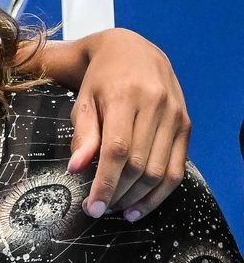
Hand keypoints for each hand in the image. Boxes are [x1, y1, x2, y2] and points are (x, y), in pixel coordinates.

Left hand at [65, 28, 189, 220]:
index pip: (117, 150)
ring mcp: (175, 116)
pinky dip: (161, 191)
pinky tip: (142, 204)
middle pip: (140, 165)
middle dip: (118, 193)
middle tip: (100, 209)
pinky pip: (178, 167)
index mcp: (125, 98)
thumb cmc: (101, 79)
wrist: (133, 51)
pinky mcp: (186, 125)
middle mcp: (156, 107)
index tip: (92, 207)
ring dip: (140, 198)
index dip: (105, 183)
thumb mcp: (84, 101)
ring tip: (119, 211)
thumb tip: (76, 169)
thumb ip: (83, 135)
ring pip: (161, 170)